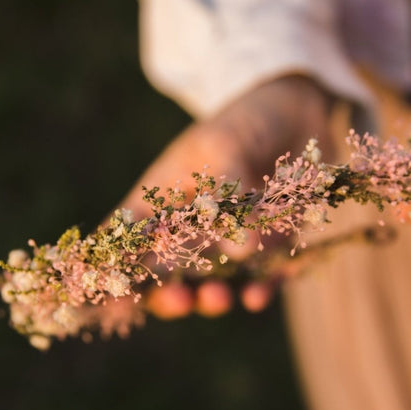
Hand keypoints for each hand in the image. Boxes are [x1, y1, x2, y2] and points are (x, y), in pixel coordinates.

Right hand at [118, 75, 334, 317]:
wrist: (303, 109)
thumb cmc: (247, 120)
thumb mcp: (224, 144)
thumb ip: (225, 195)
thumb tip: (240, 250)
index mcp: (161, 199)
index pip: (126, 239)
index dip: (112, 271)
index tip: (107, 299)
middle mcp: (190, 228)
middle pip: (165, 275)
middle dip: (167, 296)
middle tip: (180, 300)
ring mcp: (230, 243)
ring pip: (211, 285)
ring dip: (211, 299)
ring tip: (220, 299)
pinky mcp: (272, 249)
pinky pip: (263, 280)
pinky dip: (259, 291)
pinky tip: (258, 296)